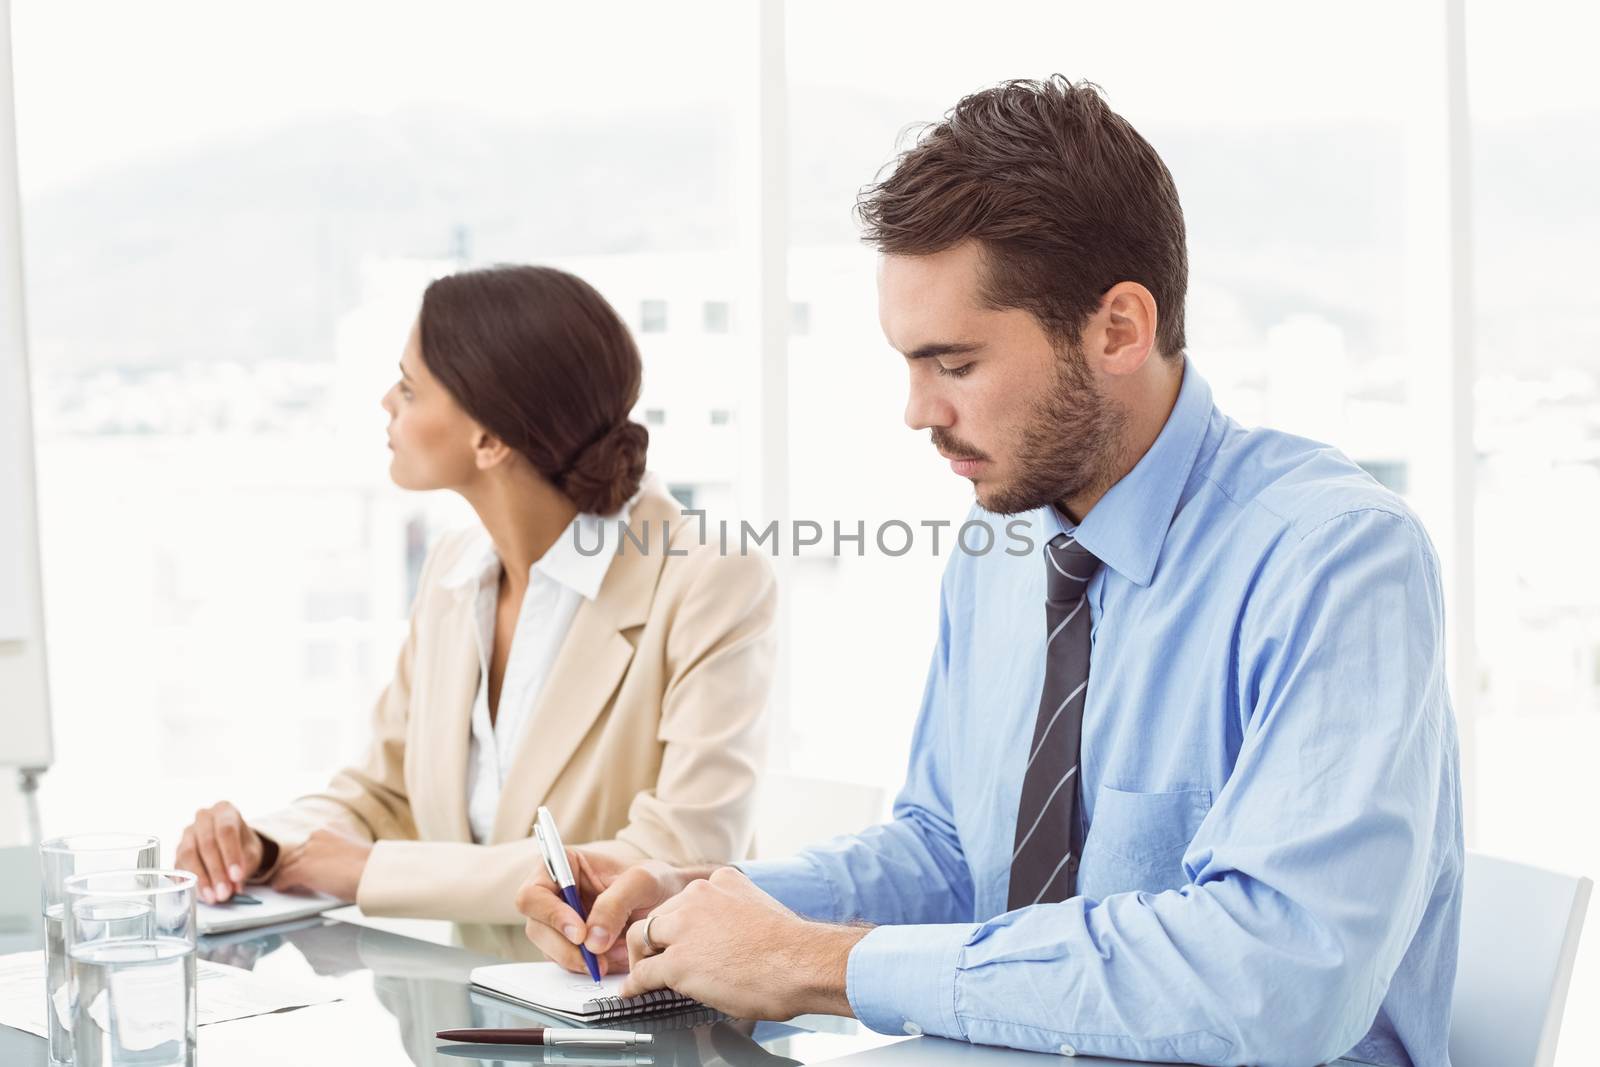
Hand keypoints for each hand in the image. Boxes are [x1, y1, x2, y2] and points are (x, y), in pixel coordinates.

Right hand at [175, 801, 264, 903]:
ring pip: (189, 854)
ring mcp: (188, 833)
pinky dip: (187, 881)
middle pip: (207, 843)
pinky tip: (195, 894)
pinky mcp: (177, 850)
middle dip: (216, 872)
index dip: (231, 855)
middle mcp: (204, 818)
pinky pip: (178, 865)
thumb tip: (233, 885)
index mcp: (224, 811)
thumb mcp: (251, 853)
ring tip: (212, 897)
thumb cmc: (243, 846)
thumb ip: (244, 866)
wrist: (232, 846)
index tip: (236, 876)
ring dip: (201, 879)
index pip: (226, 830)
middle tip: (224, 892)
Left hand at [270, 829, 371, 902]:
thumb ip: (341, 851)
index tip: (307, 862)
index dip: (308, 855)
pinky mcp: (302, 869)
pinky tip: (281, 888)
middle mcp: (317, 836)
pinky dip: (282, 884)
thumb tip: (337, 863)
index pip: (310, 842)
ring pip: (289, 864)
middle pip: (297, 852)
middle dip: (295, 864)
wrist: (373, 874)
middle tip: (291, 874)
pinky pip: (284, 877)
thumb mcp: (356, 850)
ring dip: (287, 873)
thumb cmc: (372, 866)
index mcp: (331, 828)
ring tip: (283, 882)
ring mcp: (308, 852)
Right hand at [515, 850, 703, 976]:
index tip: (580, 933)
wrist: (671, 902)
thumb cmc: (655, 881)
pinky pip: (567, 964)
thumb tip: (592, 941)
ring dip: (579, 961)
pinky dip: (588, 968)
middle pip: (537, 927)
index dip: (551, 915)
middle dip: (565, 947)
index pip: (534, 893)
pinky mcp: (571, 946)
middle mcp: (555, 894)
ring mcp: (560, 922)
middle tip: (596, 960)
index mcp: (563, 865)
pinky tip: (613, 961)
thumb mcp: (642, 882)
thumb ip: (615, 904)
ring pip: (550, 950)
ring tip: (614, 957)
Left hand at [621, 866, 867, 1019]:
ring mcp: (684, 929)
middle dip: (654, 939)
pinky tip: (633, 991)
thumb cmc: (792, 948)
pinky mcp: (677, 962)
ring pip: (641, 938)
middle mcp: (697, 897)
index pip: (685, 900)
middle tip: (654, 957)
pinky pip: (644, 972)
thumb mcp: (760, 909)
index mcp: (720, 882)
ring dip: (640, 957)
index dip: (679, 923)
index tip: (679, 937)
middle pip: (658, 916)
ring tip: (641, 972)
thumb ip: (736, 914)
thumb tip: (730, 940)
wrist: (801, 964)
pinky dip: (635, 984)